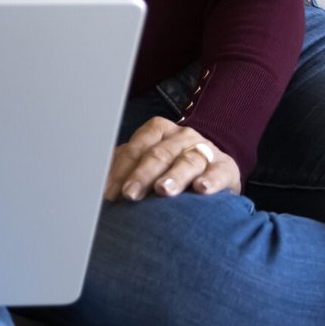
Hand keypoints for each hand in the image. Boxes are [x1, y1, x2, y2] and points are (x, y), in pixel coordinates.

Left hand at [102, 116, 240, 201]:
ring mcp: (206, 150)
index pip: (136, 148)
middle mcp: (182, 136)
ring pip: (187, 161)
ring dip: (174, 176)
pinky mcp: (226, 168)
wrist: (215, 168)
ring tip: (163, 190)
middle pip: (159, 154)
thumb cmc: (172, 169)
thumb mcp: (149, 164)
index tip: (109, 192)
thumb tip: (98, 186)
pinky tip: (201, 189)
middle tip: (129, 194)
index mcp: (158, 131)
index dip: (121, 170)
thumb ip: (127, 169)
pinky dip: (210, 180)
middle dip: (142, 175)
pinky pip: (219, 172)